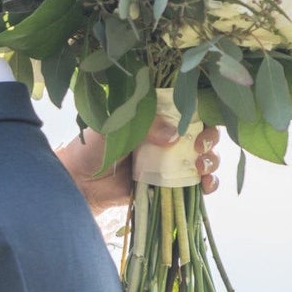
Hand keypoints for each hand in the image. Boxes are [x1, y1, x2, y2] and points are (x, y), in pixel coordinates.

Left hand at [56, 120, 220, 214]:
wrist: (80, 183)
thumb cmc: (94, 148)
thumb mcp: (118, 128)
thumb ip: (146, 126)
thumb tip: (175, 136)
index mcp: (157, 115)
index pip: (189, 107)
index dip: (202, 111)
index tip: (201, 120)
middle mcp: (168, 136)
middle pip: (203, 132)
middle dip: (209, 138)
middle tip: (199, 146)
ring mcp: (171, 161)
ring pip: (204, 157)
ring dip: (211, 160)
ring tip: (200, 166)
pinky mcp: (170, 184)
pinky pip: (197, 184)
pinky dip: (208, 184)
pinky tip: (206, 184)